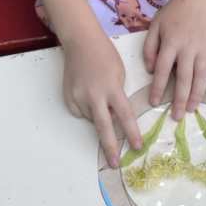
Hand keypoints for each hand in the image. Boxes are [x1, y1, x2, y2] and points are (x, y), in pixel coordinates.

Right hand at [61, 27, 142, 168]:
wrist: (80, 42)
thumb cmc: (104, 55)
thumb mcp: (119, 73)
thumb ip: (117, 96)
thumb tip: (114, 116)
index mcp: (111, 88)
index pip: (124, 115)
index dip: (131, 133)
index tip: (137, 146)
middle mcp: (93, 95)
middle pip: (103, 127)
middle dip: (110, 147)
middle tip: (115, 163)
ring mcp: (78, 97)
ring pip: (92, 118)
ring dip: (99, 115)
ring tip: (98, 94)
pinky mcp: (68, 98)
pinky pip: (81, 112)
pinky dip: (87, 109)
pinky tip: (87, 94)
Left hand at [143, 0, 205, 120]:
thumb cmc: (171, 14)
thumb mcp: (154, 27)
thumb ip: (149, 48)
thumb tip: (150, 70)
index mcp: (171, 43)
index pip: (162, 69)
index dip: (157, 87)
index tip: (154, 102)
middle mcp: (188, 48)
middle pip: (183, 77)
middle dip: (179, 98)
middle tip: (176, 116)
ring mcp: (203, 48)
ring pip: (201, 75)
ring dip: (197, 94)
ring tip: (191, 109)